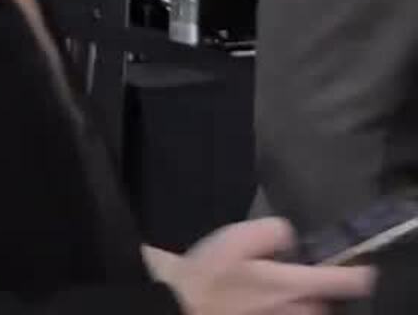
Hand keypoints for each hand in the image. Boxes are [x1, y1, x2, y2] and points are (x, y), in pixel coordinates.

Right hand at [159, 218, 374, 314]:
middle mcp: (299, 311)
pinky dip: (280, 311)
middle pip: (327, 300)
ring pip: (308, 313)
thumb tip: (289, 236)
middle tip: (286, 273)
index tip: (360, 266)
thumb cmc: (206, 275)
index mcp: (295, 285)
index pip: (350, 282)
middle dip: (315, 287)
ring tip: (268, 291)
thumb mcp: (236, 238)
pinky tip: (257, 304)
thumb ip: (273, 231)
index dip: (360, 271)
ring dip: (297, 302)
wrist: (179, 306)